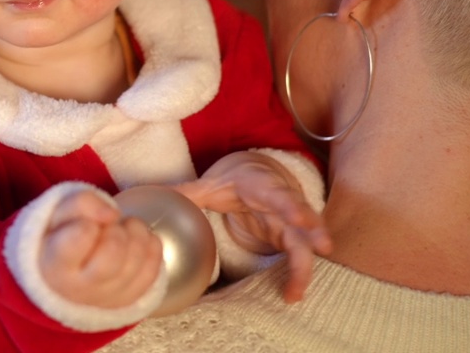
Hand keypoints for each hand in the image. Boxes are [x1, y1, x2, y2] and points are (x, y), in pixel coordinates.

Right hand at [39, 190, 162, 308]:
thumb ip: (82, 203)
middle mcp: (80, 289)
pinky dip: (151, 247)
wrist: (62, 274)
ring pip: (136, 262)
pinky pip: (152, 272)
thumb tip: (112, 214)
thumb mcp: (58, 212)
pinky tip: (138, 239)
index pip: (81, 238)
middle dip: (116, 230)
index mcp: (56, 266)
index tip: (86, 223)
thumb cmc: (59, 238)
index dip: (89, 222)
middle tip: (109, 225)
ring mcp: (107, 298)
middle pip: (113, 254)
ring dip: (137, 234)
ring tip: (124, 228)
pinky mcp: (129, 300)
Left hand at [174, 152, 330, 302]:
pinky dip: (298, 273)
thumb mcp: (209, 185)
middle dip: (312, 230)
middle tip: (321, 247)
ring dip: (307, 261)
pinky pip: (300, 255)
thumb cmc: (232, 182)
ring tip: (299, 288)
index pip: (276, 192)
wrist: (254, 178)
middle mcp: (282, 202)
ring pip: (305, 239)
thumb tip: (148, 194)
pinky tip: (293, 292)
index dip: (288, 203)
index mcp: (260, 185)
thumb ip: (184, 192)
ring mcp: (290, 221)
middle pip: (301, 215)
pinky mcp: (290, 237)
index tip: (295, 217)